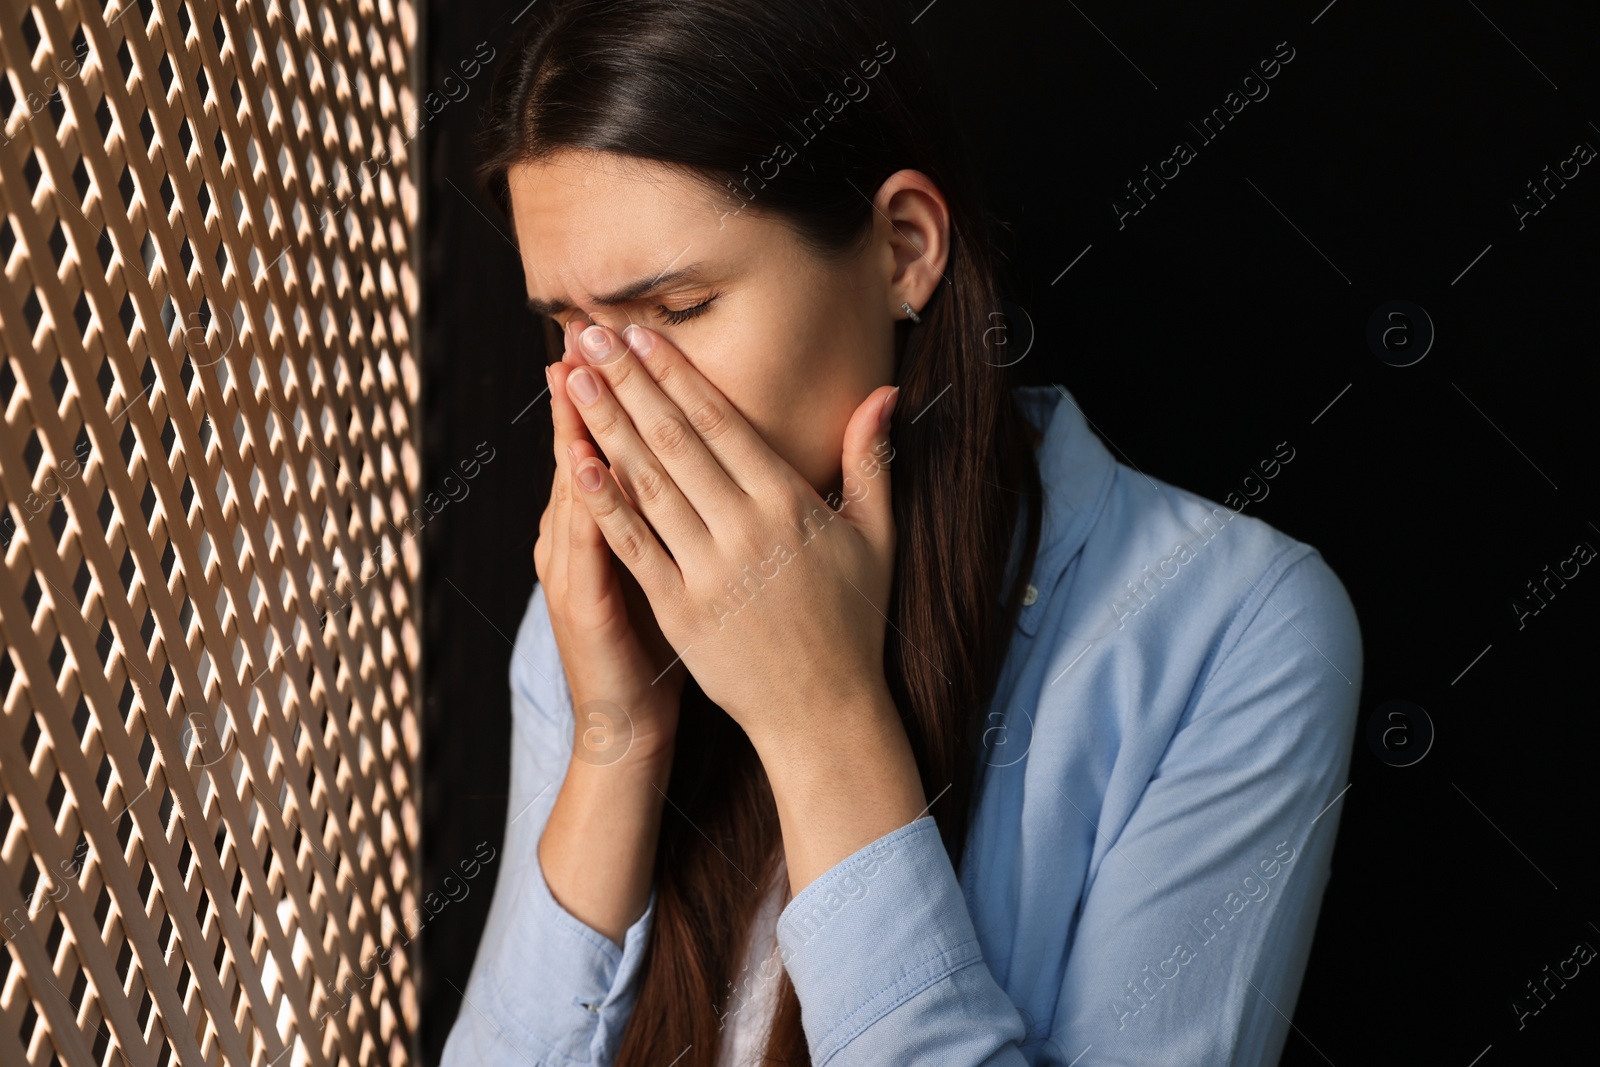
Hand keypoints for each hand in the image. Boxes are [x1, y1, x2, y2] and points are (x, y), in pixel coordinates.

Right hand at [534, 317, 686, 765]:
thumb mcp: (666, 567)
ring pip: (577, 485)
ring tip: (574, 372)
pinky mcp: (583, 604)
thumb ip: (677, 509)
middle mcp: (582, 536)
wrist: (628, 721)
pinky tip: (583, 464)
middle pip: (587, 448)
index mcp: (609, 522)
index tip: (628, 334)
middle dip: (592, 389)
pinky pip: (584, 546)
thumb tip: (704, 458)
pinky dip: (584, 504)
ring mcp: (577, 568)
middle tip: (585, 328)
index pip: (615, 443)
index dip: (622, 391)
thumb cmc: (657, 640)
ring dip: (577, 428)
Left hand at [561, 320, 901, 753]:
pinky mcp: (680, 611)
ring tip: (573, 382)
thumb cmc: (852, 621)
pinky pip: (634, 547)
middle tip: (592, 334)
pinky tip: (574, 464)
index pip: (722, 423)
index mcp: (790, 505)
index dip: (677, 374)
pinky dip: (603, 504)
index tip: (642, 335)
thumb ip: (871, 462)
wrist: (824, 712)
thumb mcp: (876, 536)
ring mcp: (710, 572)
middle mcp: (747, 531)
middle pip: (676, 441)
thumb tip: (883, 394)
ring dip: (605, 428)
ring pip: (648, 484)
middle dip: (629, 383)